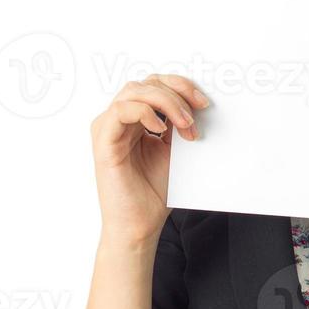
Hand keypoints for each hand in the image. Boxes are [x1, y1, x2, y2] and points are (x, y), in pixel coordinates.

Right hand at [91, 74, 208, 248]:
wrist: (140, 226)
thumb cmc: (154, 193)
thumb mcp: (175, 151)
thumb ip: (180, 125)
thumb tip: (198, 103)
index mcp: (137, 120)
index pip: (156, 86)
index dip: (182, 87)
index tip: (205, 104)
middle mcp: (120, 120)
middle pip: (147, 83)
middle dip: (178, 92)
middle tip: (199, 111)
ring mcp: (109, 128)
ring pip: (135, 91)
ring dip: (166, 102)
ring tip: (185, 124)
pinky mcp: (103, 141)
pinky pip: (121, 110)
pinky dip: (144, 112)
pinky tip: (161, 129)